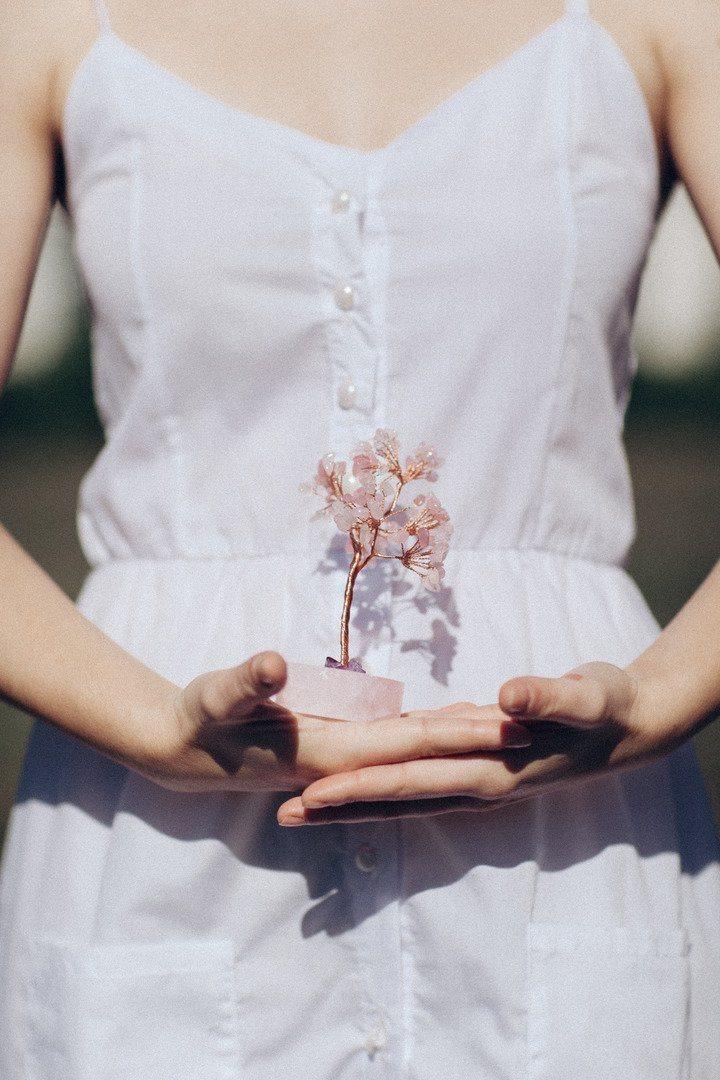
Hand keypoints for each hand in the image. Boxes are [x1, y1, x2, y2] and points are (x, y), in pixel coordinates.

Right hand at [136, 650, 532, 793]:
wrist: (178, 753)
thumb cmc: (197, 717)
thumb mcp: (215, 695)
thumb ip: (245, 682)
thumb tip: (271, 665)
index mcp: (328, 754)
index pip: (409, 742)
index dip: (460, 731)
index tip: (509, 722)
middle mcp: (346, 764)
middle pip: (428, 752)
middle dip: (479, 741)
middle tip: (540, 726)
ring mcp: (344, 761)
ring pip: (417, 752)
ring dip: (461, 742)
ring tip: (511, 727)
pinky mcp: (336, 750)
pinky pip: (396, 745)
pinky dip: (430, 735)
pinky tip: (451, 720)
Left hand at [276, 661, 680, 824]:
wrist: (632, 725)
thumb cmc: (609, 707)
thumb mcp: (587, 697)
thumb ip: (547, 699)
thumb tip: (507, 698)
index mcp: (492, 769)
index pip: (413, 780)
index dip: (362, 787)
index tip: (312, 795)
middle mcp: (476, 784)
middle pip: (395, 798)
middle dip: (340, 806)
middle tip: (283, 815)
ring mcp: (475, 779)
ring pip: (403, 796)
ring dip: (355, 802)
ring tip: (304, 808)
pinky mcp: (477, 766)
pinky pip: (422, 780)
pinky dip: (386, 784)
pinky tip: (359, 780)